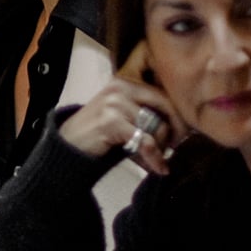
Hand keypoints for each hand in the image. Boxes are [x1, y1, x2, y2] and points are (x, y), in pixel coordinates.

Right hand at [58, 42, 181, 173]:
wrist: (68, 145)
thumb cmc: (98, 132)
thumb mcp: (122, 114)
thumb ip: (145, 112)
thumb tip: (181, 125)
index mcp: (125, 81)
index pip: (163, 92)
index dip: (178, 114)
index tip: (183, 133)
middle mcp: (121, 87)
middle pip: (165, 105)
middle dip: (176, 129)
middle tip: (176, 147)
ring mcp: (115, 103)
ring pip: (157, 126)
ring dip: (161, 148)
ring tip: (157, 159)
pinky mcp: (111, 121)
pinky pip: (146, 141)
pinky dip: (155, 158)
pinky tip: (158, 168)